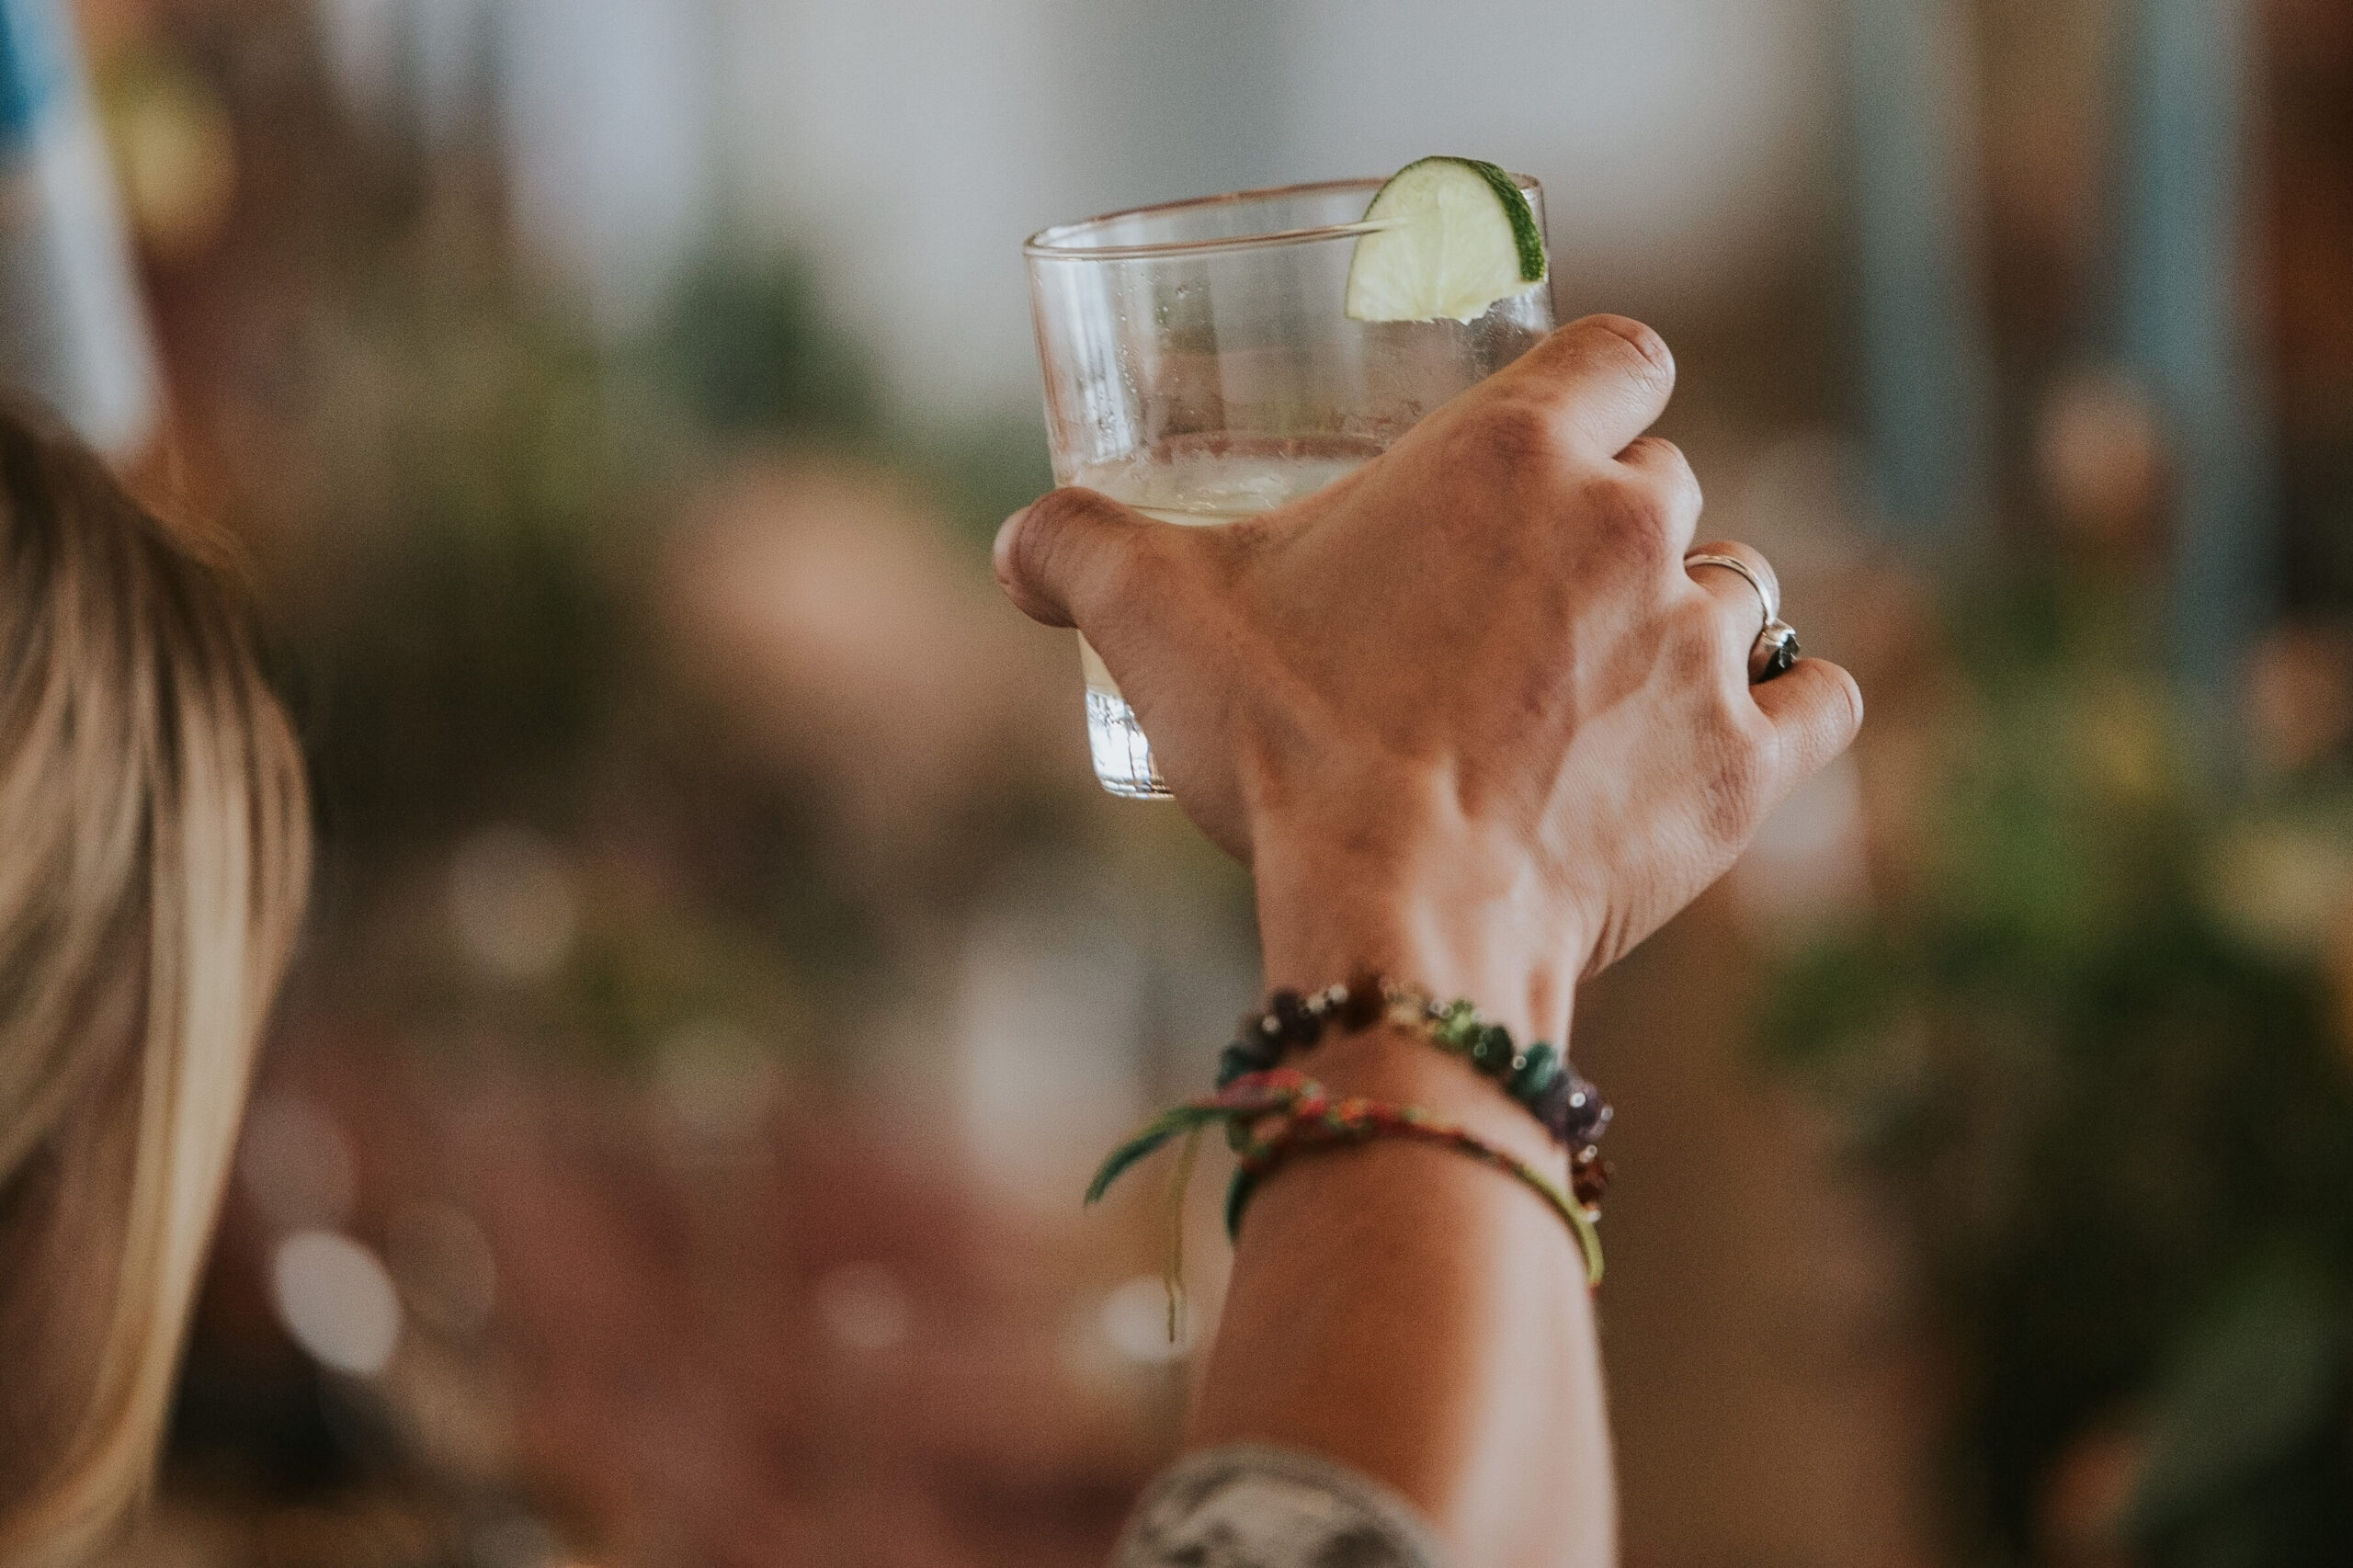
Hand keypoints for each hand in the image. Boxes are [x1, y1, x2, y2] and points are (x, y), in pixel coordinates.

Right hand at [995, 316, 1860, 1040]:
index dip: (1601, 386)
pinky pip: (1822, 697)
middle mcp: (1634, 523)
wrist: (1396, 922)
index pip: (1624, 352)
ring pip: (1745, 580)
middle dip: (1613, 522)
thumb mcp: (1159, 628)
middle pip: (1667, 477)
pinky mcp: (1749, 765)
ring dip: (1690, 614)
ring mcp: (1704, 644)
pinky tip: (1746, 728)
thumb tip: (1016, 543)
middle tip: (1531, 603)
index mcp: (1515, 455)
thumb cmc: (1286, 752)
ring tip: (1612, 679)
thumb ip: (1083, 551)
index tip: (1562, 437)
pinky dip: (1792, 709)